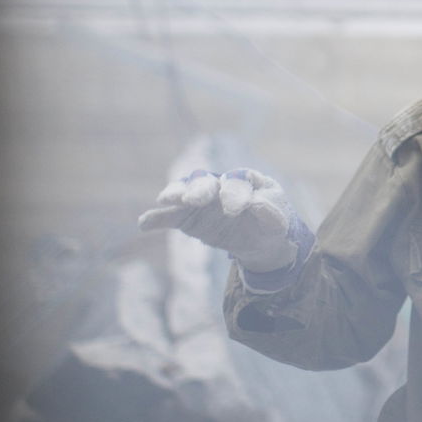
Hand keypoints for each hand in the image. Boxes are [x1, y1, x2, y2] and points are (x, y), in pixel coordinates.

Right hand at [138, 168, 305, 273]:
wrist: (260, 241)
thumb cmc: (270, 222)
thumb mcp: (277, 218)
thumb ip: (270, 211)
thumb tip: (258, 206)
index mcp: (244, 180)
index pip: (237, 180)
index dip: (234, 193)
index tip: (235, 209)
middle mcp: (219, 185)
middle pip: (205, 181)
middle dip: (199, 189)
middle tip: (194, 200)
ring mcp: (201, 202)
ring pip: (185, 192)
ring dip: (175, 195)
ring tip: (165, 200)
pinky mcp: (188, 219)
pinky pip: (171, 217)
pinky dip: (157, 218)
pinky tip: (144, 223)